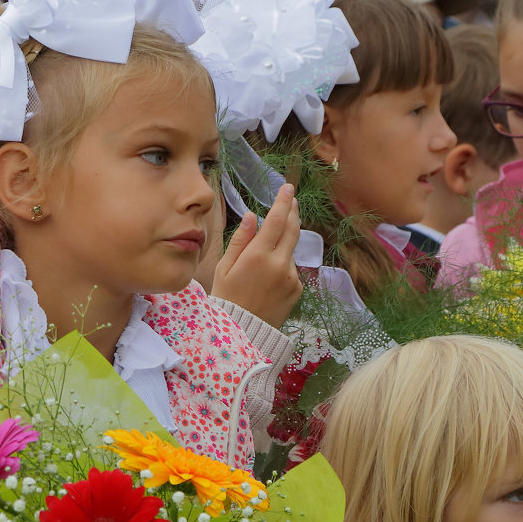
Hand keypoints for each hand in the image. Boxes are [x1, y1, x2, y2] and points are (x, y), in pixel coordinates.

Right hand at [211, 184, 301, 328]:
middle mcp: (279, 264)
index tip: (287, 187)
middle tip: (291, 199)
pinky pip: (292, 269)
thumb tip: (252, 216)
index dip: (283, 201)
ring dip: (282, 244)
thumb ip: (241, 240)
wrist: (243, 333)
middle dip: (292, 212)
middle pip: (292, 229)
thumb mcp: (224, 267)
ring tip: (264, 256)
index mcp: (258, 256)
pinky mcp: (297, 289)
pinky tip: (268, 277)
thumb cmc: (227, 298)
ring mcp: (291, 278)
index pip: (276, 220)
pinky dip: (283, 265)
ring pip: (291, 250)